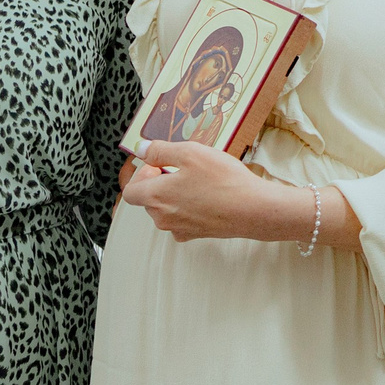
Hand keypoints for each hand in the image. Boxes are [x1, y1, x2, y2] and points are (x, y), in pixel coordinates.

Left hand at [122, 140, 280, 241]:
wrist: (253, 210)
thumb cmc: (223, 181)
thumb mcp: (190, 152)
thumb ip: (160, 150)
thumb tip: (140, 149)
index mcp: (156, 197)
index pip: (130, 191)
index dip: (141, 175)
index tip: (159, 164)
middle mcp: (162, 217)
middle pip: (148, 199)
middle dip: (159, 182)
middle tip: (182, 168)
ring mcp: (178, 229)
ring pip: (165, 209)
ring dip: (175, 194)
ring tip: (199, 180)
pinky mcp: (195, 234)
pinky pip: (181, 219)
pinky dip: (188, 207)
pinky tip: (208, 196)